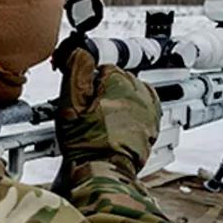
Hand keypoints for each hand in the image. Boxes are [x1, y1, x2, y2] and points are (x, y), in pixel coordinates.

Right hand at [56, 48, 160, 175]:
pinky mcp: (152, 126)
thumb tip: (80, 51)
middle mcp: (139, 93)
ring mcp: (149, 110)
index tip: (82, 97)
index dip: (89, 82)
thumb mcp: (70, 103)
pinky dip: (132, 112)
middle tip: (90, 110)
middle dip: (106, 90)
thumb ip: (75, 72)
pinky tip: (118, 123)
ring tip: (104, 118)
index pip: (104, 68)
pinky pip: (144, 109)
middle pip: (121, 80)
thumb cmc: (85, 142)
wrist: (102, 171)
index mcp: (120, 82)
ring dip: (120, 100)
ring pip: (133, 94)